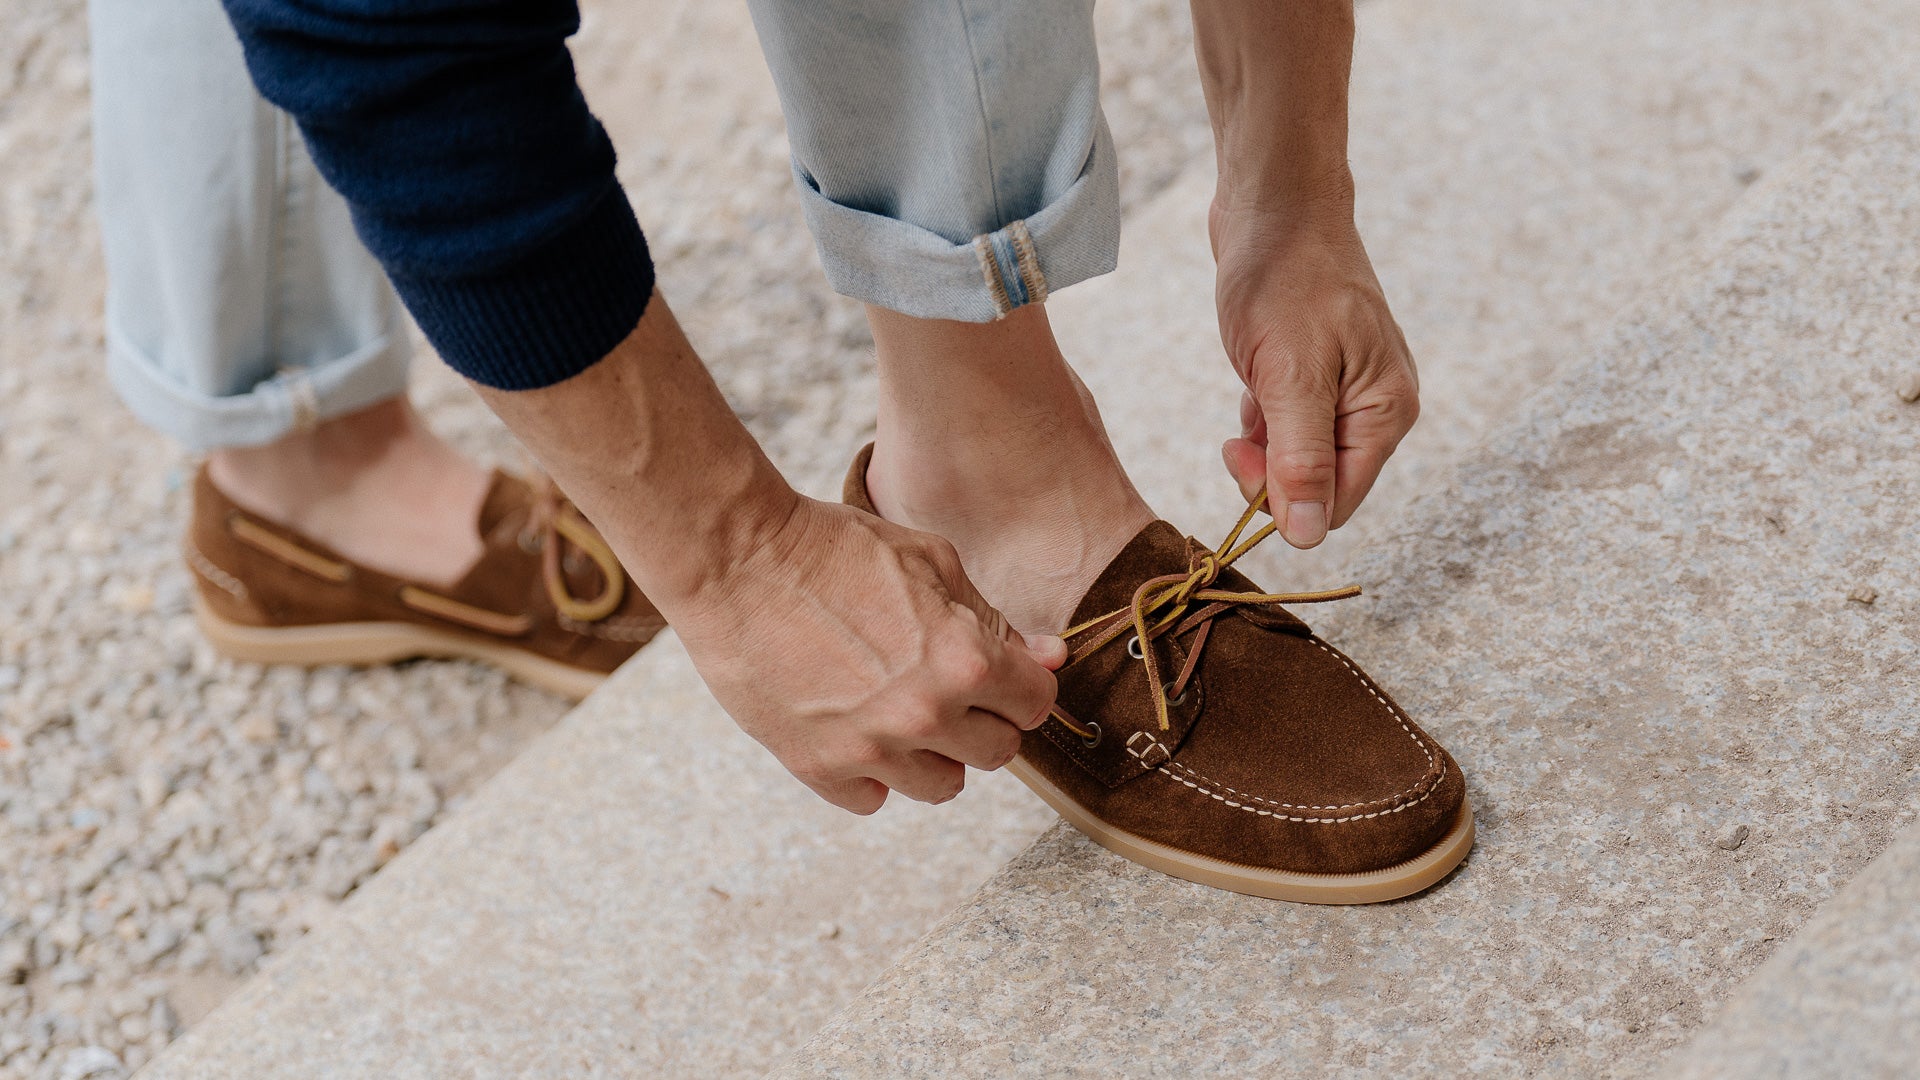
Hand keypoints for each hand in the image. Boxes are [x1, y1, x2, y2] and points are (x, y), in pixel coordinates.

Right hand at [674, 497, 1066, 813]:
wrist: (737, 559)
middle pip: (998, 751)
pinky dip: (873, 772)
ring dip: (935, 753)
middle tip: (949, 686)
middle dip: (984, 718)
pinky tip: (857, 727)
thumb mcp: (931, 563)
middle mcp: (923, 715)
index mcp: (963, 660)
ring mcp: (869, 748)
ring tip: (904, 710)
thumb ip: (993, 620)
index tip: (1002, 674)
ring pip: (944, 786)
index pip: (1036, 704)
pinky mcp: (817, 768)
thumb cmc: (835, 547)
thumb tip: (1051, 657)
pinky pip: (874, 798)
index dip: (1023, 684)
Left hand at [1209, 203, 1419, 547]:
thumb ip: (1300, 461)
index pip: (1337, 504)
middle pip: (1321, 485)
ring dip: (1265, 439)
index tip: (1240, 454)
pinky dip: (1265, 413)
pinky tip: (1255, 378)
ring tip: (1253, 385)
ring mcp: (1353, 390)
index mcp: (1387, 413)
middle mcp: (1380, 407)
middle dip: (1271, 468)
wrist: (1274, 204)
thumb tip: (1309, 536)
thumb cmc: (1283, 280)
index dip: (1284, 498)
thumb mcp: (1288, 378)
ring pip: (1301, 456)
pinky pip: (1292, 424)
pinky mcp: (1324, 374)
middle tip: (1238, 430)